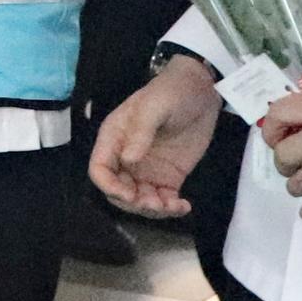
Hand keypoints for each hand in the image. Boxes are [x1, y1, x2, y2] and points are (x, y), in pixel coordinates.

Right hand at [91, 56, 221, 216]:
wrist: (202, 90)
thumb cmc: (172, 92)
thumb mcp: (154, 107)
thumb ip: (141, 132)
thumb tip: (129, 160)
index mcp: (114, 139)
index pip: (99, 169)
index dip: (108, 186)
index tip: (129, 195)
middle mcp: (126, 158)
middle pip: (117, 190)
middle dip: (133, 203)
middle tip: (155, 203)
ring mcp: (147, 169)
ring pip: (139, 200)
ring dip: (153, 210)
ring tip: (174, 206)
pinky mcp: (168, 176)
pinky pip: (163, 199)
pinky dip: (171, 209)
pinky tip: (184, 206)